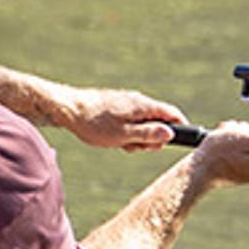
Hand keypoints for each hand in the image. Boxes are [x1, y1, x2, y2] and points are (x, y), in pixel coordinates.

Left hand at [59, 86, 188, 150]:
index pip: (172, 114)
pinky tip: (113, 138)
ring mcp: (127, 102)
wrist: (68, 109)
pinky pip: (130, 121)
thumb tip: (170, 133)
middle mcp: (138, 101)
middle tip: (137, 148)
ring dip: (137, 137)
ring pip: (143, 123)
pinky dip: (127, 132)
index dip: (180, 128)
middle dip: (152, 138)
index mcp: (143, 106)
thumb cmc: (95, 123)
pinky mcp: (117, 106)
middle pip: (158, 121)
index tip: (179, 141)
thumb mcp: (124, 135)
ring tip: (121, 144)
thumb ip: (148, 134)